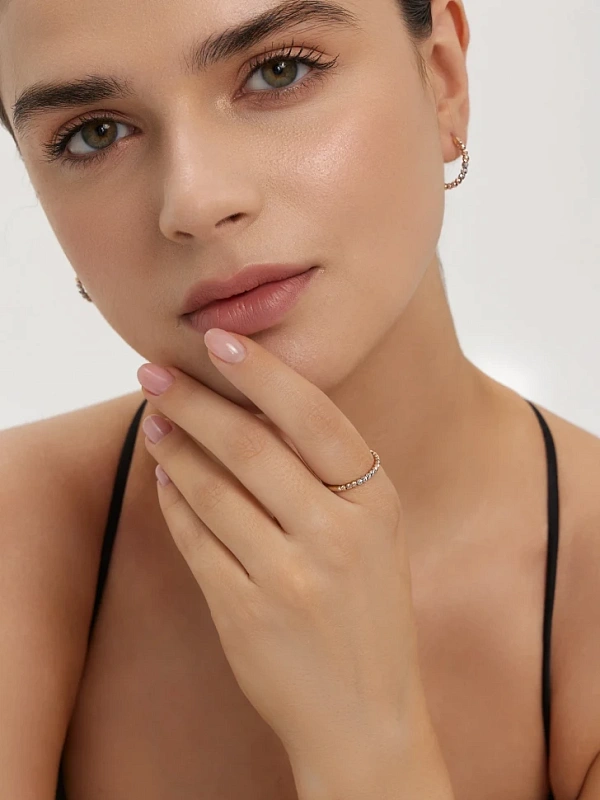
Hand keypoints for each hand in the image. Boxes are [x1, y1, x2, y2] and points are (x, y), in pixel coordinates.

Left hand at [136, 328, 421, 767]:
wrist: (366, 714)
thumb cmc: (369, 614)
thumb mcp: (375, 534)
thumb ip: (329, 475)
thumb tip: (254, 407)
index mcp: (376, 503)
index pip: (313, 417)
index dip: (262, 372)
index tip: (218, 340)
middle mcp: (336, 534)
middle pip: (251, 446)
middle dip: (195, 401)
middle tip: (155, 372)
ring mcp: (290, 576)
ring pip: (212, 489)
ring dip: (175, 448)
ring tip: (155, 420)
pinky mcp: (246, 611)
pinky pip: (195, 538)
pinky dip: (173, 500)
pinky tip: (164, 476)